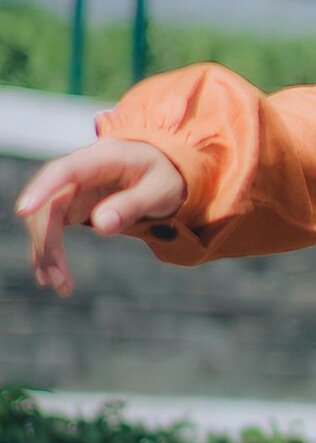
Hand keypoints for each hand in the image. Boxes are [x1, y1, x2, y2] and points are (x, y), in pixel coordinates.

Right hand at [14, 139, 187, 295]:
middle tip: (56, 277)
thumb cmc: (165, 177)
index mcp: (104, 158)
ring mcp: (73, 187)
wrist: (165, 172)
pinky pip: (51, 226)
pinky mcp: (72, 204)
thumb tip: (101, 225)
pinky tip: (50, 274)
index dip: (42, 188)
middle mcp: (81, 170)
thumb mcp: (161, 191)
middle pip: (49, 202)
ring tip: (57, 283)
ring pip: (45, 217)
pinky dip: (48, 249)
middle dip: (46, 240)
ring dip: (45, 250)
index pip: (65, 170)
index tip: (23, 210)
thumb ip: (132, 205)